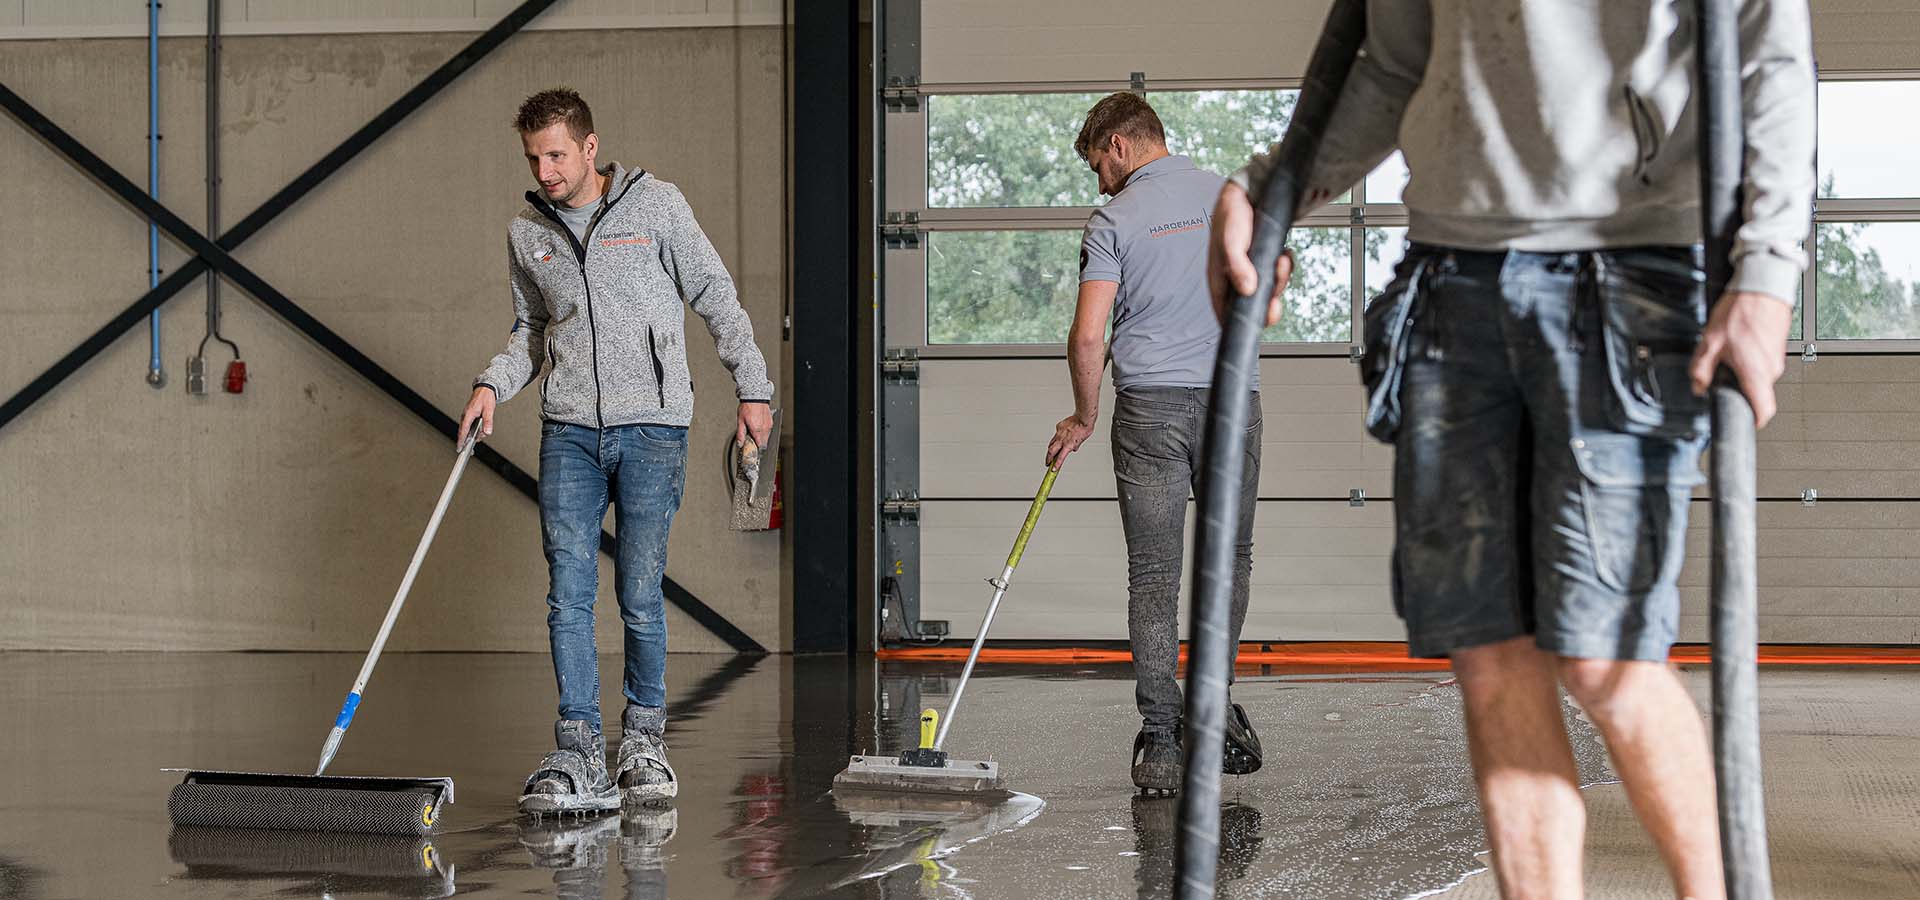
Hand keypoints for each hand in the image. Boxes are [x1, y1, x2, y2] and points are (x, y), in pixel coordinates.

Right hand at [458, 386, 495, 445]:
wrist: (485, 389)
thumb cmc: (486, 398)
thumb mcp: (489, 410)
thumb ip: (488, 422)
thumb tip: (487, 432)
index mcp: (469, 414)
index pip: (463, 430)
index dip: (461, 440)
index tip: (459, 448)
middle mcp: (465, 415)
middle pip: (463, 432)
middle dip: (466, 441)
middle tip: (470, 451)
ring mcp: (466, 416)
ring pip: (467, 430)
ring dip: (473, 435)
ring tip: (481, 435)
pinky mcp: (469, 416)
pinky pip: (469, 426)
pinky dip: (473, 431)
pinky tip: (479, 433)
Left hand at [737, 402, 772, 449]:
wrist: (755, 397)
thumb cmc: (747, 407)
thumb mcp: (740, 421)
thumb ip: (740, 434)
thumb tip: (740, 443)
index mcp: (756, 429)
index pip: (759, 444)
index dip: (756, 449)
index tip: (753, 450)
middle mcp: (764, 428)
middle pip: (763, 442)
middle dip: (758, 444)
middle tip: (752, 442)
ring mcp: (768, 425)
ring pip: (766, 437)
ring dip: (761, 438)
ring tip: (755, 433)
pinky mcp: (770, 422)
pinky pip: (768, 431)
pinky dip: (764, 432)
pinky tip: (759, 428)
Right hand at [1046, 413, 1095, 469]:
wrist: (1083, 418)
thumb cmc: (1084, 429)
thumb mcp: (1081, 441)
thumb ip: (1075, 446)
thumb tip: (1073, 448)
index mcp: (1068, 445)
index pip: (1060, 458)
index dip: (1056, 465)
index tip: (1053, 470)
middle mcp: (1062, 440)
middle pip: (1051, 451)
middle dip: (1048, 458)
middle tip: (1047, 463)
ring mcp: (1059, 433)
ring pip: (1051, 443)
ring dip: (1050, 449)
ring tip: (1050, 453)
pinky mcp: (1059, 427)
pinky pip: (1056, 434)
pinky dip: (1056, 438)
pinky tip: (1059, 438)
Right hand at [1208, 181, 1294, 326]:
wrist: (1250, 191)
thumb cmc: (1232, 213)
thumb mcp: (1231, 240)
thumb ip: (1237, 265)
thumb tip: (1247, 290)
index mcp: (1219, 278)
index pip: (1225, 311)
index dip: (1239, 323)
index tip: (1255, 324)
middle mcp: (1235, 278)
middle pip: (1252, 305)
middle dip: (1267, 302)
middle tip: (1275, 294)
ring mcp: (1251, 271)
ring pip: (1268, 290)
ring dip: (1279, 280)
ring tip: (1280, 261)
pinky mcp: (1265, 262)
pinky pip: (1278, 275)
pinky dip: (1284, 268)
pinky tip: (1282, 255)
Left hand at [1689, 291, 1792, 427]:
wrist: (1763, 287)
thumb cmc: (1740, 311)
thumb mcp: (1709, 342)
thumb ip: (1700, 369)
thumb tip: (1697, 387)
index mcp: (1755, 372)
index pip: (1763, 410)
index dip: (1753, 420)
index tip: (1743, 421)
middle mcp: (1771, 369)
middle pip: (1757, 392)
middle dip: (1739, 387)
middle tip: (1723, 372)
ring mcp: (1778, 358)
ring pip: (1759, 376)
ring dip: (1745, 371)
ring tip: (1732, 351)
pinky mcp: (1779, 348)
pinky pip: (1764, 362)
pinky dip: (1752, 359)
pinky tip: (1741, 343)